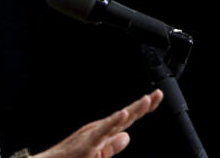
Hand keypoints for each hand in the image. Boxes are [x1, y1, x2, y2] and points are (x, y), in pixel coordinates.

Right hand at [33, 89, 163, 157]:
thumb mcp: (96, 156)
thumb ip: (112, 148)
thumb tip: (127, 136)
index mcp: (102, 133)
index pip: (127, 120)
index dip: (142, 109)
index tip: (156, 99)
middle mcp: (98, 130)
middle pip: (125, 116)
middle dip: (143, 106)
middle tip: (158, 94)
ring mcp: (93, 134)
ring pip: (116, 120)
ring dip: (132, 110)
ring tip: (147, 101)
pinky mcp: (87, 142)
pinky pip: (103, 130)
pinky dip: (114, 121)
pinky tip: (123, 114)